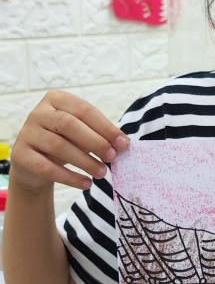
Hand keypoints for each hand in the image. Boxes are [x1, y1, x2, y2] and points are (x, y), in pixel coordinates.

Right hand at [11, 90, 129, 192]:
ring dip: (85, 162)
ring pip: (59, 146)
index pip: (83, 109)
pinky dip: (70, 177)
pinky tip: (86, 183)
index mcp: (56, 99)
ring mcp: (27, 133)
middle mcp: (39, 113)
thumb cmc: (63, 143)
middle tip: (112, 157)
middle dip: (95, 142)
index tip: (123, 143)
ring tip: (102, 173)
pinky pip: (48, 168)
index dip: (105, 127)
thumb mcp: (80, 134)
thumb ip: (98, 135)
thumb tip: (123, 144)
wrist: (33, 164)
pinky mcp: (21, 156)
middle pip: (69, 125)